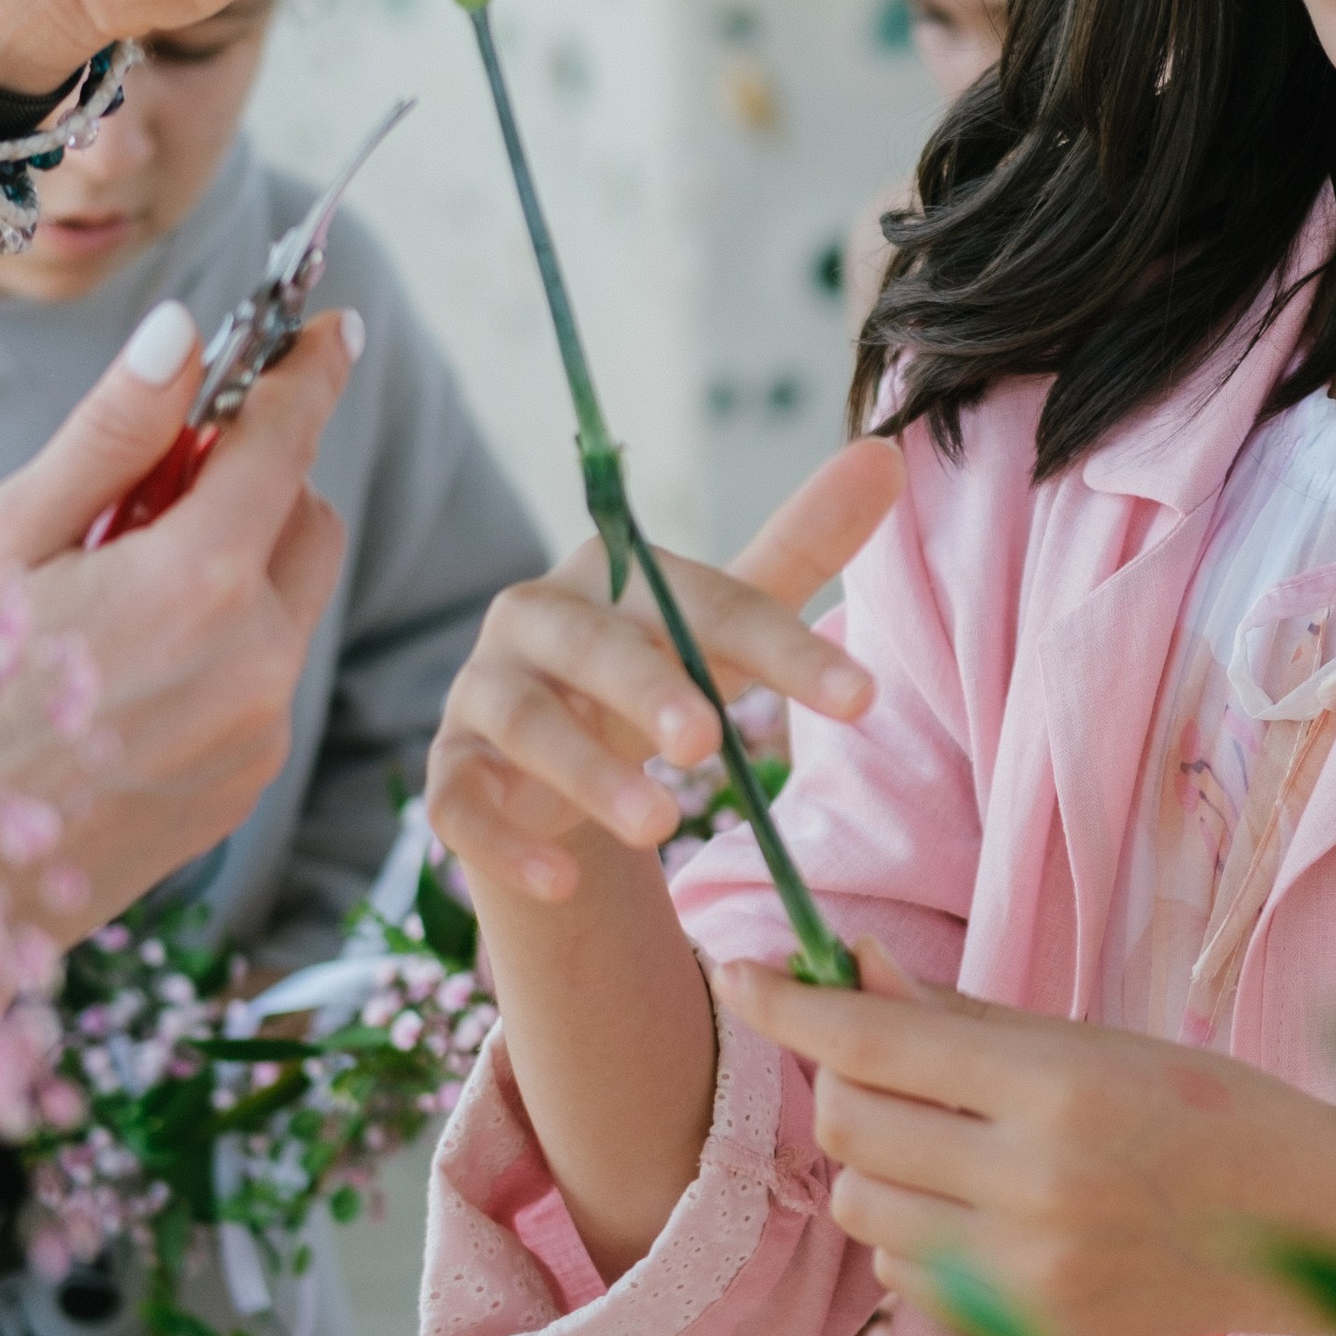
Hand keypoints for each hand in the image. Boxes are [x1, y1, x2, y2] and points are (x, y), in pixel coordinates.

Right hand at [0, 297, 352, 947]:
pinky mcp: (250, 780)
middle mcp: (256, 657)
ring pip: (290, 602)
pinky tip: (127, 672)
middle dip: (253, 484)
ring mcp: (263, 729)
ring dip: (236, 569)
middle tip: (150, 493)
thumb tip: (182, 335)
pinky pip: (265, 678)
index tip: (331, 329)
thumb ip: (109, 437)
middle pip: (308, 520)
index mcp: (196, 581)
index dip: (308, 373)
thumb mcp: (4, 544)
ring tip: (120, 593)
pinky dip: (222, 647)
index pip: (286, 442)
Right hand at [427, 438, 900, 903]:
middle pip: (594, 648)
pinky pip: (459, 804)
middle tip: (708, 743)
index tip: (863, 697)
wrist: (542, 751)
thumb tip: (885, 454)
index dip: (784, 648)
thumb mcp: (722, 622)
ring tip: (659, 827)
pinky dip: (506, 842)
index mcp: (609, 574)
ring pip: (525, 725)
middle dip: (649, 690)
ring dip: (587, 776)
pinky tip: (563, 880)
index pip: (704, 602)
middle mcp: (534, 620)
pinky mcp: (450, 772)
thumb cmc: (648, 672)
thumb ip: (800, 549)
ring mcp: (483, 695)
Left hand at [712, 943, 1335, 1335]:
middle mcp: (1034, 1187)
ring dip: (878, 1168)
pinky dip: (913, 1241)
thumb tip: (853, 969)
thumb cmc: (1207, 1113)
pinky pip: (906, 1280)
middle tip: (883, 1068)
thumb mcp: (1092, 1043)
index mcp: (1056, 1091)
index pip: (873, 1043)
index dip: (788, 1003)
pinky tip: (979, 1217)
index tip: (738, 973)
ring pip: (863, 1208)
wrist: (1309, 1233)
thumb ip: (960, 1020)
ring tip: (949, 1150)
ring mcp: (1028, 1275)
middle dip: (842, 1087)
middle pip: (849, 1128)